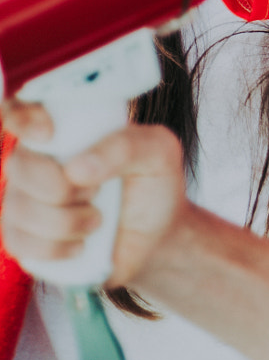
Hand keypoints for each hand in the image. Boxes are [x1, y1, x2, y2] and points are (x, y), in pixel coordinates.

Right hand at [1, 101, 185, 286]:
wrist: (158, 236)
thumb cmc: (155, 184)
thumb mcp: (158, 153)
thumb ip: (126, 146)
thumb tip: (75, 169)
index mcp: (64, 131)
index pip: (20, 111)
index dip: (23, 118)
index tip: (48, 134)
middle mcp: (36, 162)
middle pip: (19, 166)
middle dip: (62, 187)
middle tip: (98, 192)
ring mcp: (23, 200)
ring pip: (18, 209)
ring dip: (68, 221)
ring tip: (98, 220)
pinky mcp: (22, 238)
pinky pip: (19, 243)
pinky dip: (58, 248)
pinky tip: (82, 244)